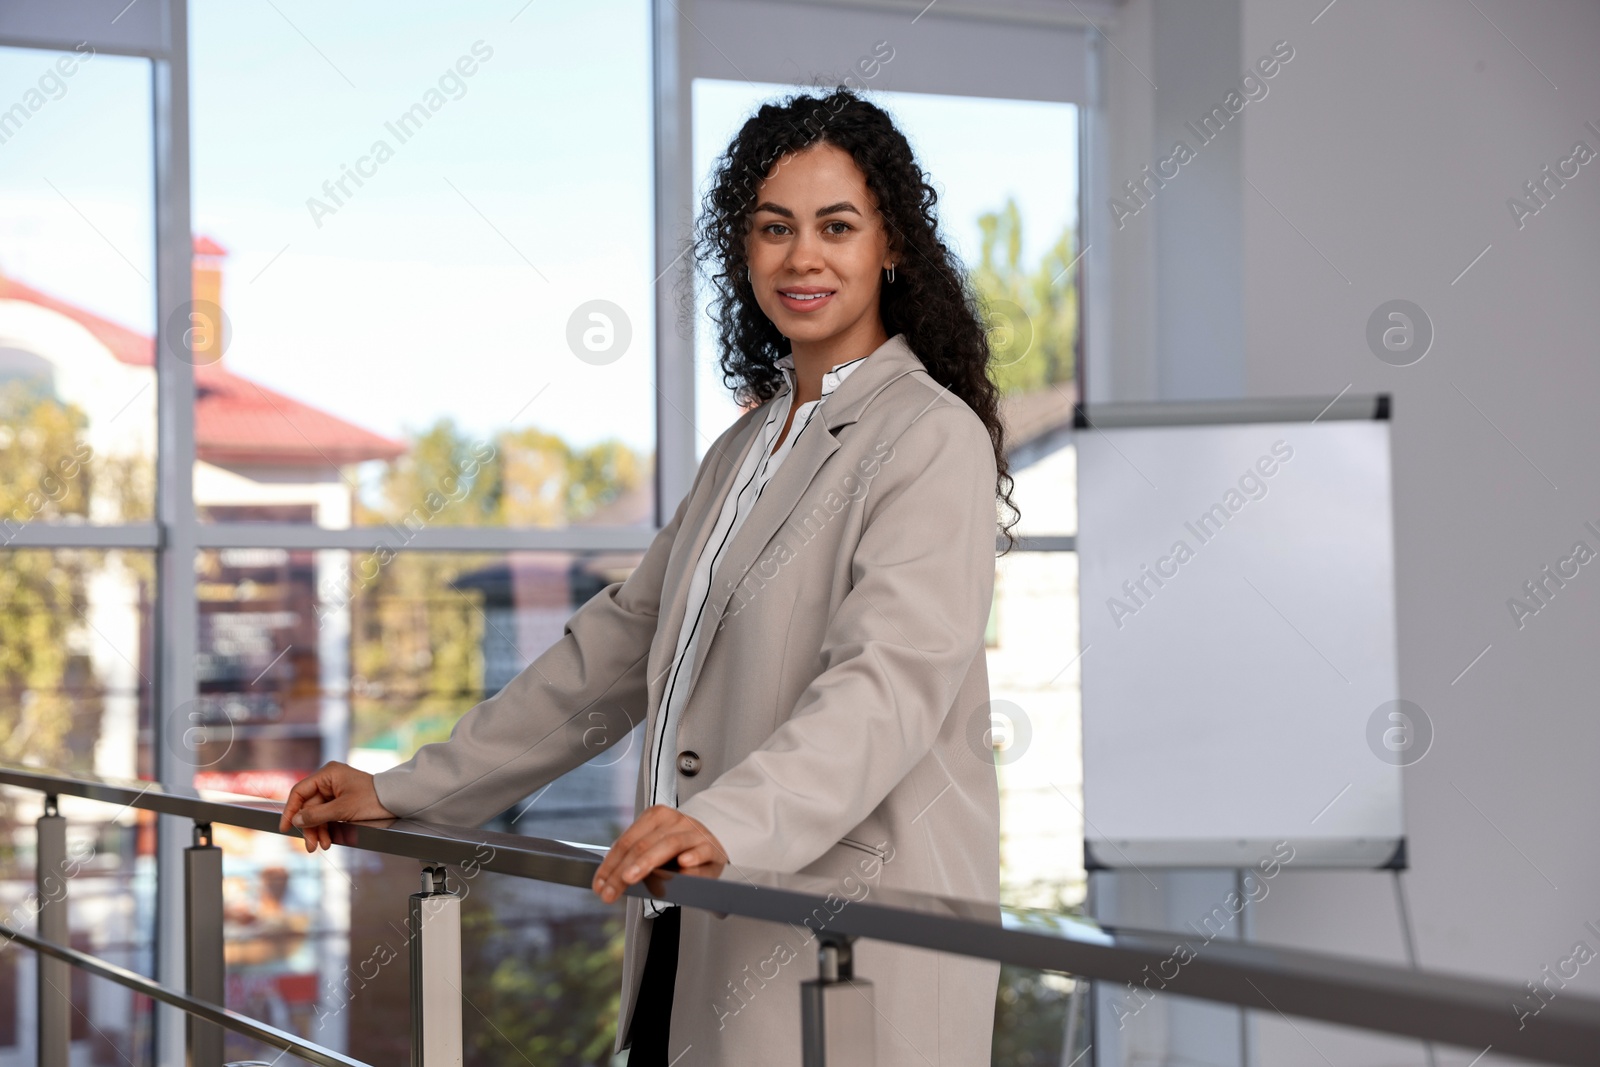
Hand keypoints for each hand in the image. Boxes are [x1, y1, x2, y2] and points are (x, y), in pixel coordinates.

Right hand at [278, 761, 396, 852]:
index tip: (285, 828)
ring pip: (318, 814)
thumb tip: (296, 820)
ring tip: (323, 846)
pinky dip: (327, 828)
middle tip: (311, 846)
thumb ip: (317, 815)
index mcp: (328, 774)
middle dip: (310, 827)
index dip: (291, 810)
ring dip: (319, 831)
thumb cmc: (373, 799)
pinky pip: (328, 816)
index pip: (299, 792)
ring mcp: (335, 791)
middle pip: (309, 807)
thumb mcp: (343, 809)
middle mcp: (329, 780)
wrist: (397, 801)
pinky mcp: (341, 802)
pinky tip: (329, 841)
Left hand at [592, 805, 726, 904]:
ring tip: (631, 877)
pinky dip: (692, 859)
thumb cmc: (678, 848)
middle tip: (610, 891)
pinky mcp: (711, 846)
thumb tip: (612, 879)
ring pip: (668, 845)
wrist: (712, 839)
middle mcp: (673, 821)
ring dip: (647, 863)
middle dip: (622, 871)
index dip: (610, 865)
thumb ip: (635, 858)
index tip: (600, 886)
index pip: (626, 842)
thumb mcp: (654, 847)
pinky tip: (683, 864)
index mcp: (654, 817)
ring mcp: (693, 832)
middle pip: (642, 845)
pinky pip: (700, 852)